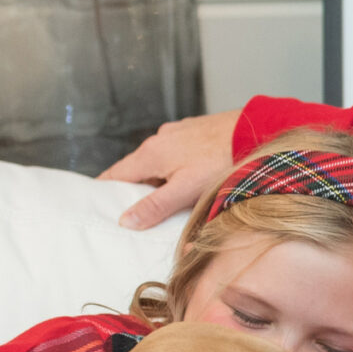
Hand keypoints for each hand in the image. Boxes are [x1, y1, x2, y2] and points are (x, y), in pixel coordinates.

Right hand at [100, 110, 240, 229]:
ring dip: (157, 181)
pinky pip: (177, 155)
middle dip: (133, 191)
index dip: (104, 191)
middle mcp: (159, 139)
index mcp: (150, 154)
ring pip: (158, 163)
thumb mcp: (186, 190)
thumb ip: (156, 205)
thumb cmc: (222, 160)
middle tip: (134, 215)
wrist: (257, 131)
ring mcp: (177, 134)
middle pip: (136, 170)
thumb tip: (126, 220)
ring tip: (165, 204)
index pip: (114, 175)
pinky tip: (189, 184)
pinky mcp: (195, 133)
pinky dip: (176, 170)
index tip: (96, 207)